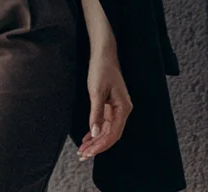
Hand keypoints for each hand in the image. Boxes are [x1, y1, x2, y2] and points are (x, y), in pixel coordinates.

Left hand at [76, 46, 132, 161]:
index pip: (113, 133)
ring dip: (95, 140)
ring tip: (83, 149)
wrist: (103, 53)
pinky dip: (96, 130)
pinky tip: (87, 137)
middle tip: (83, 155)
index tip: (90, 153)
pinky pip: (105, 122)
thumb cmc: (101, 69)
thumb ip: (96, 114)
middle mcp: (122, 110)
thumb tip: (95, 133)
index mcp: (123, 108)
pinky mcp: (111, 104)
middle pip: (111, 134)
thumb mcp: (96, 91)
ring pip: (107, 130)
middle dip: (97, 146)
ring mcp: (117, 107)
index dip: (101, 145)